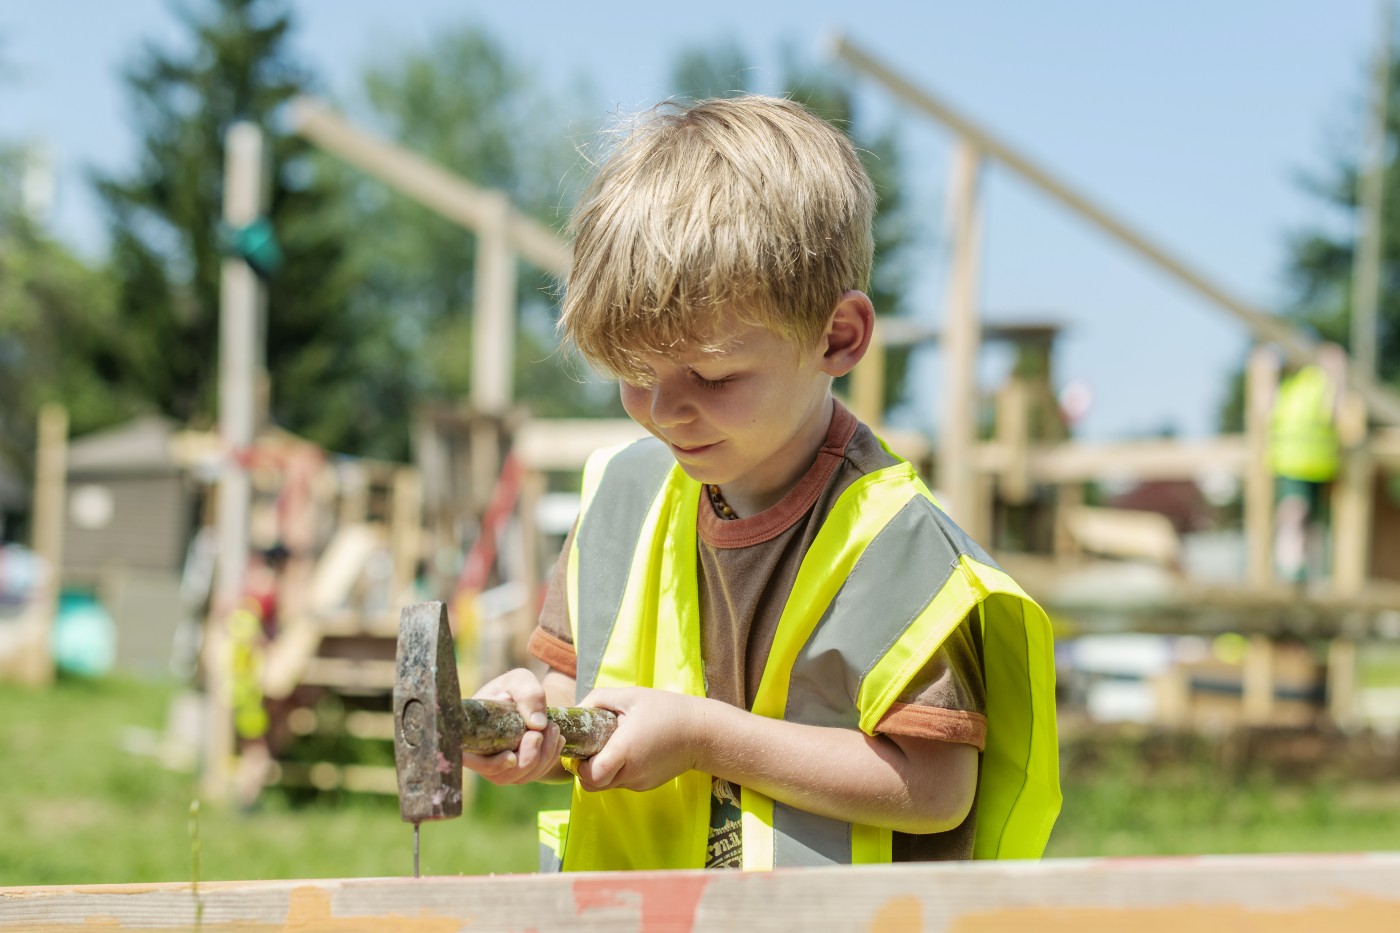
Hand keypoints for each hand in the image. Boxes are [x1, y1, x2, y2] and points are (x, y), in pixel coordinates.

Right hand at [461, 668, 564, 785]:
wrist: (525, 699)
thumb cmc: (514, 688)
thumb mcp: (520, 680)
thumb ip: (528, 694)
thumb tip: (538, 723)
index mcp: (472, 733)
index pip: (470, 759)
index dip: (490, 765)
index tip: (511, 756)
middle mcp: (482, 756)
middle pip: (501, 775)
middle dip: (527, 758)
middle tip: (539, 733)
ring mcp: (500, 766)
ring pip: (521, 777)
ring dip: (543, 756)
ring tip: (553, 728)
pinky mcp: (518, 770)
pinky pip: (535, 774)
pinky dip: (550, 758)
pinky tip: (557, 738)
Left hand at [573, 687, 710, 791]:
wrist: (702, 733)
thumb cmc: (666, 710)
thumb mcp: (631, 696)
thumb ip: (599, 699)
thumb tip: (576, 710)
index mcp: (625, 751)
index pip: (592, 776)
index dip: (580, 766)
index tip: (582, 749)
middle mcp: (631, 773)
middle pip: (594, 784)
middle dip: (587, 770)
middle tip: (592, 748)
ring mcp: (640, 782)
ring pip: (608, 785)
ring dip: (603, 770)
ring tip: (613, 745)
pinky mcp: (647, 785)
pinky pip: (623, 782)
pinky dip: (619, 771)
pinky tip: (630, 751)